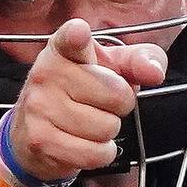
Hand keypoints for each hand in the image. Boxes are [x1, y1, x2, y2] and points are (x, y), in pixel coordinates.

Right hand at [9, 18, 166, 181]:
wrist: (33, 132)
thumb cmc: (78, 93)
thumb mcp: (110, 67)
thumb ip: (139, 61)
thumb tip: (154, 72)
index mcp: (63, 48)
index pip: (71, 38)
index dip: (78, 36)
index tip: (79, 33)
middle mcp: (46, 73)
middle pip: (117, 95)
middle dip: (119, 106)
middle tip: (99, 104)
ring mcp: (40, 107)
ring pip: (107, 128)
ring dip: (108, 132)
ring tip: (89, 124)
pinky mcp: (40, 140)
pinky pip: (94, 153)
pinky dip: (100, 153)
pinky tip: (85, 143)